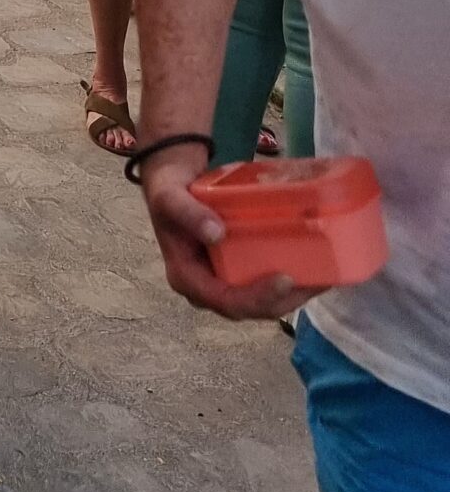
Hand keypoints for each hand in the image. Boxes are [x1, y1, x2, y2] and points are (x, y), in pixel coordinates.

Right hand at [140, 147, 324, 320]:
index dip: (256, 297)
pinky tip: (313, 271)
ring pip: (260, 302)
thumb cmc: (169, 191)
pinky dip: (289, 283)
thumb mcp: (170, 198)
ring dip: (292, 296)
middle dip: (284, 301)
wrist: (171, 183)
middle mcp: (206, 288)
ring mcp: (222, 282)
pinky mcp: (236, 273)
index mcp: (187, 278)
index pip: (224, 300)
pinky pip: (263, 285)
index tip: (284, 279)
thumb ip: (188, 214)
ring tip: (322, 280)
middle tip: (315, 282)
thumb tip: (216, 234)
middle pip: (249, 308)